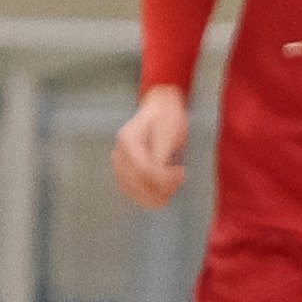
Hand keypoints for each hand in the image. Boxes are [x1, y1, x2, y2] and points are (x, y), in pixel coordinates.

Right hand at [112, 86, 189, 209]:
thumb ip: (161, 155)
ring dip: (154, 194)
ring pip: (131, 190)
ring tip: (172, 186)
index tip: (181, 173)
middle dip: (161, 188)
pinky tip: (161, 191)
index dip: (164, 178)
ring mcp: (120, 161)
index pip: (143, 169)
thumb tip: (159, 176)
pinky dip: (146, 194)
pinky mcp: (124, 168)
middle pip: (135, 183)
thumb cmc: (167, 116)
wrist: (161, 106)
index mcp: (129, 141)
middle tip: (179, 180)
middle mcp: (120, 152)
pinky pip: (131, 189)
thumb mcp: (169, 132)